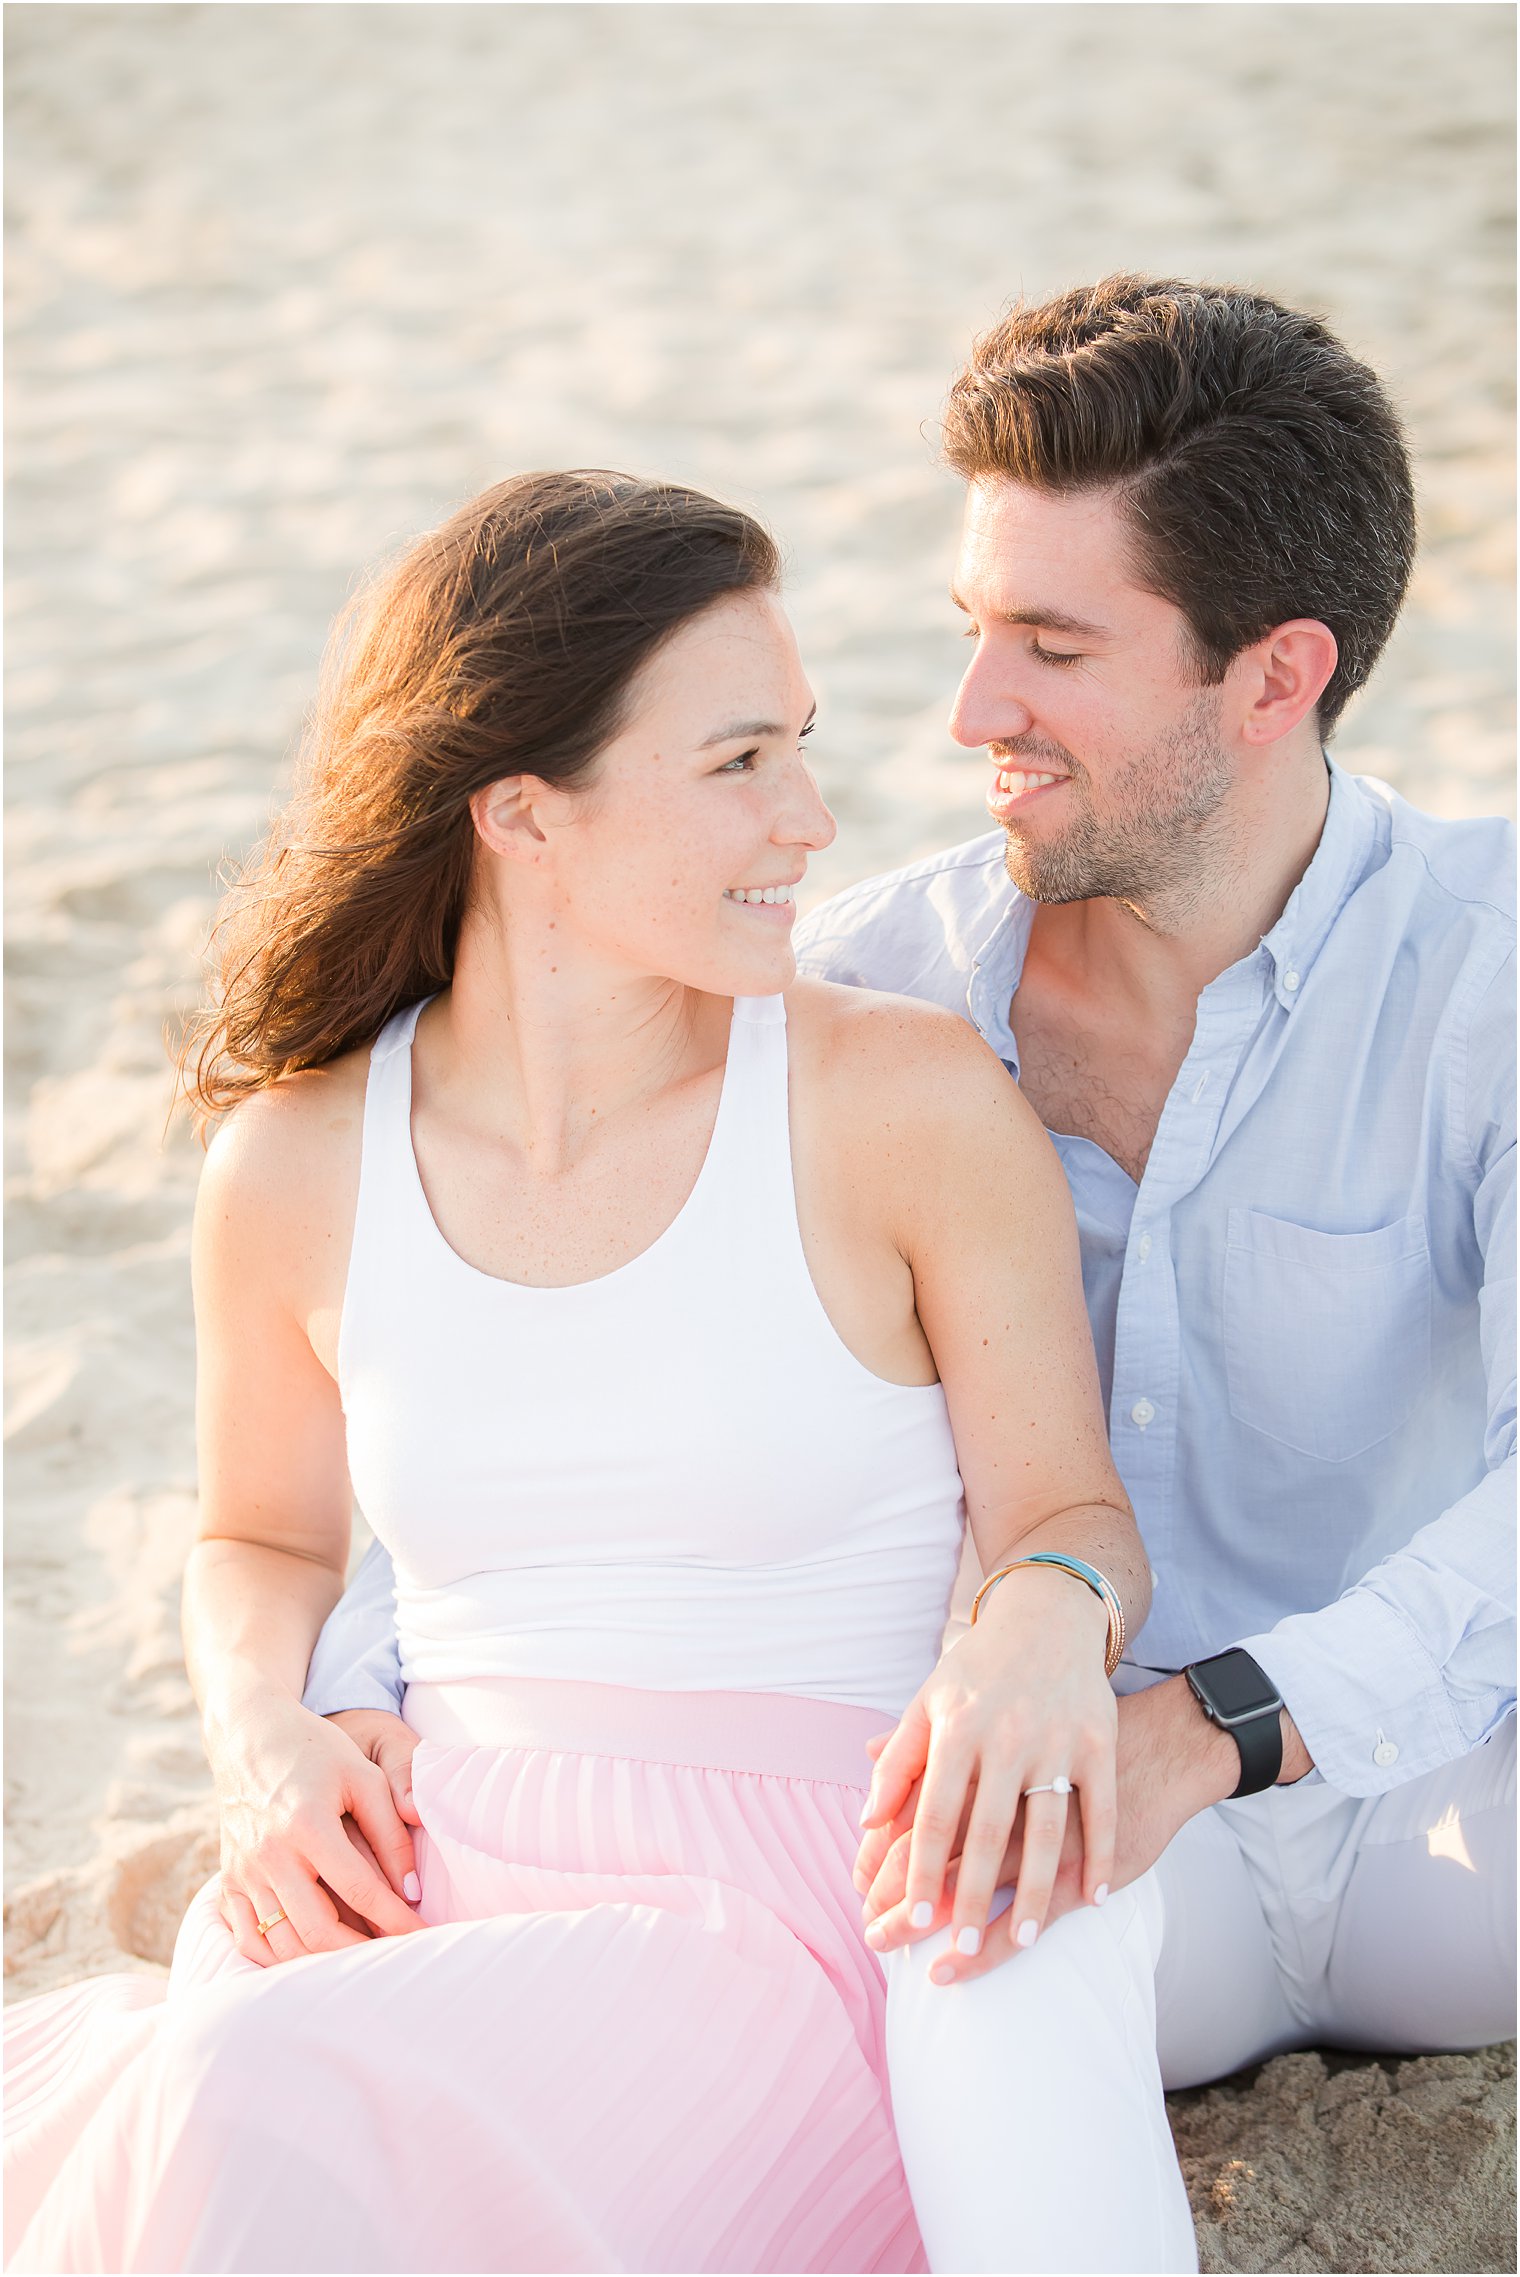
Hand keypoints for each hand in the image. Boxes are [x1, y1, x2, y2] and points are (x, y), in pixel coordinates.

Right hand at [210, 1693, 423, 1968]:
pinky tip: (308, 1956)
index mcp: (307, 1825)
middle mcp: (269, 1854)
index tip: (422, 1932)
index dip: (396, 1919)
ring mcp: (243, 1871)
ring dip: (321, 1960)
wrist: (248, 1735)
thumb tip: (413, 1891)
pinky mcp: (228, 1879)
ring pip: (282, 1943)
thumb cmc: (314, 1750)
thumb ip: (390, 1832)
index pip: (360, 1890)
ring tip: (357, 1956)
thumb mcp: (362, 1776)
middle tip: (390, 1952)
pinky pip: (247, 1938)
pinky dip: (277, 1957)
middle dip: (360, 1950)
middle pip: (317, 1930)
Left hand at [854, 1567, 1117, 1962]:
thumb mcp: (928, 1703)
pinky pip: (1101, 1808)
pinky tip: (1094, 1898)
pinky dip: (1102, 1855)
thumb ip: (897, 1763)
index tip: (915, 1920)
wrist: (1049, 1617)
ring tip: (1022, 1941)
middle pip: (987, 1831)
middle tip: (957, 1950)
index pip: (935, 1813)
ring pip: (1047, 1830)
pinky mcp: (1099, 1742)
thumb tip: (867, 1823)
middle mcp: (1006, 1735)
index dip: (923, 1870)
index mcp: (958, 1727)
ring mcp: (1057, 1740)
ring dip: (1035, 1890)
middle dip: (971, 1895)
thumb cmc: (978, 1670)